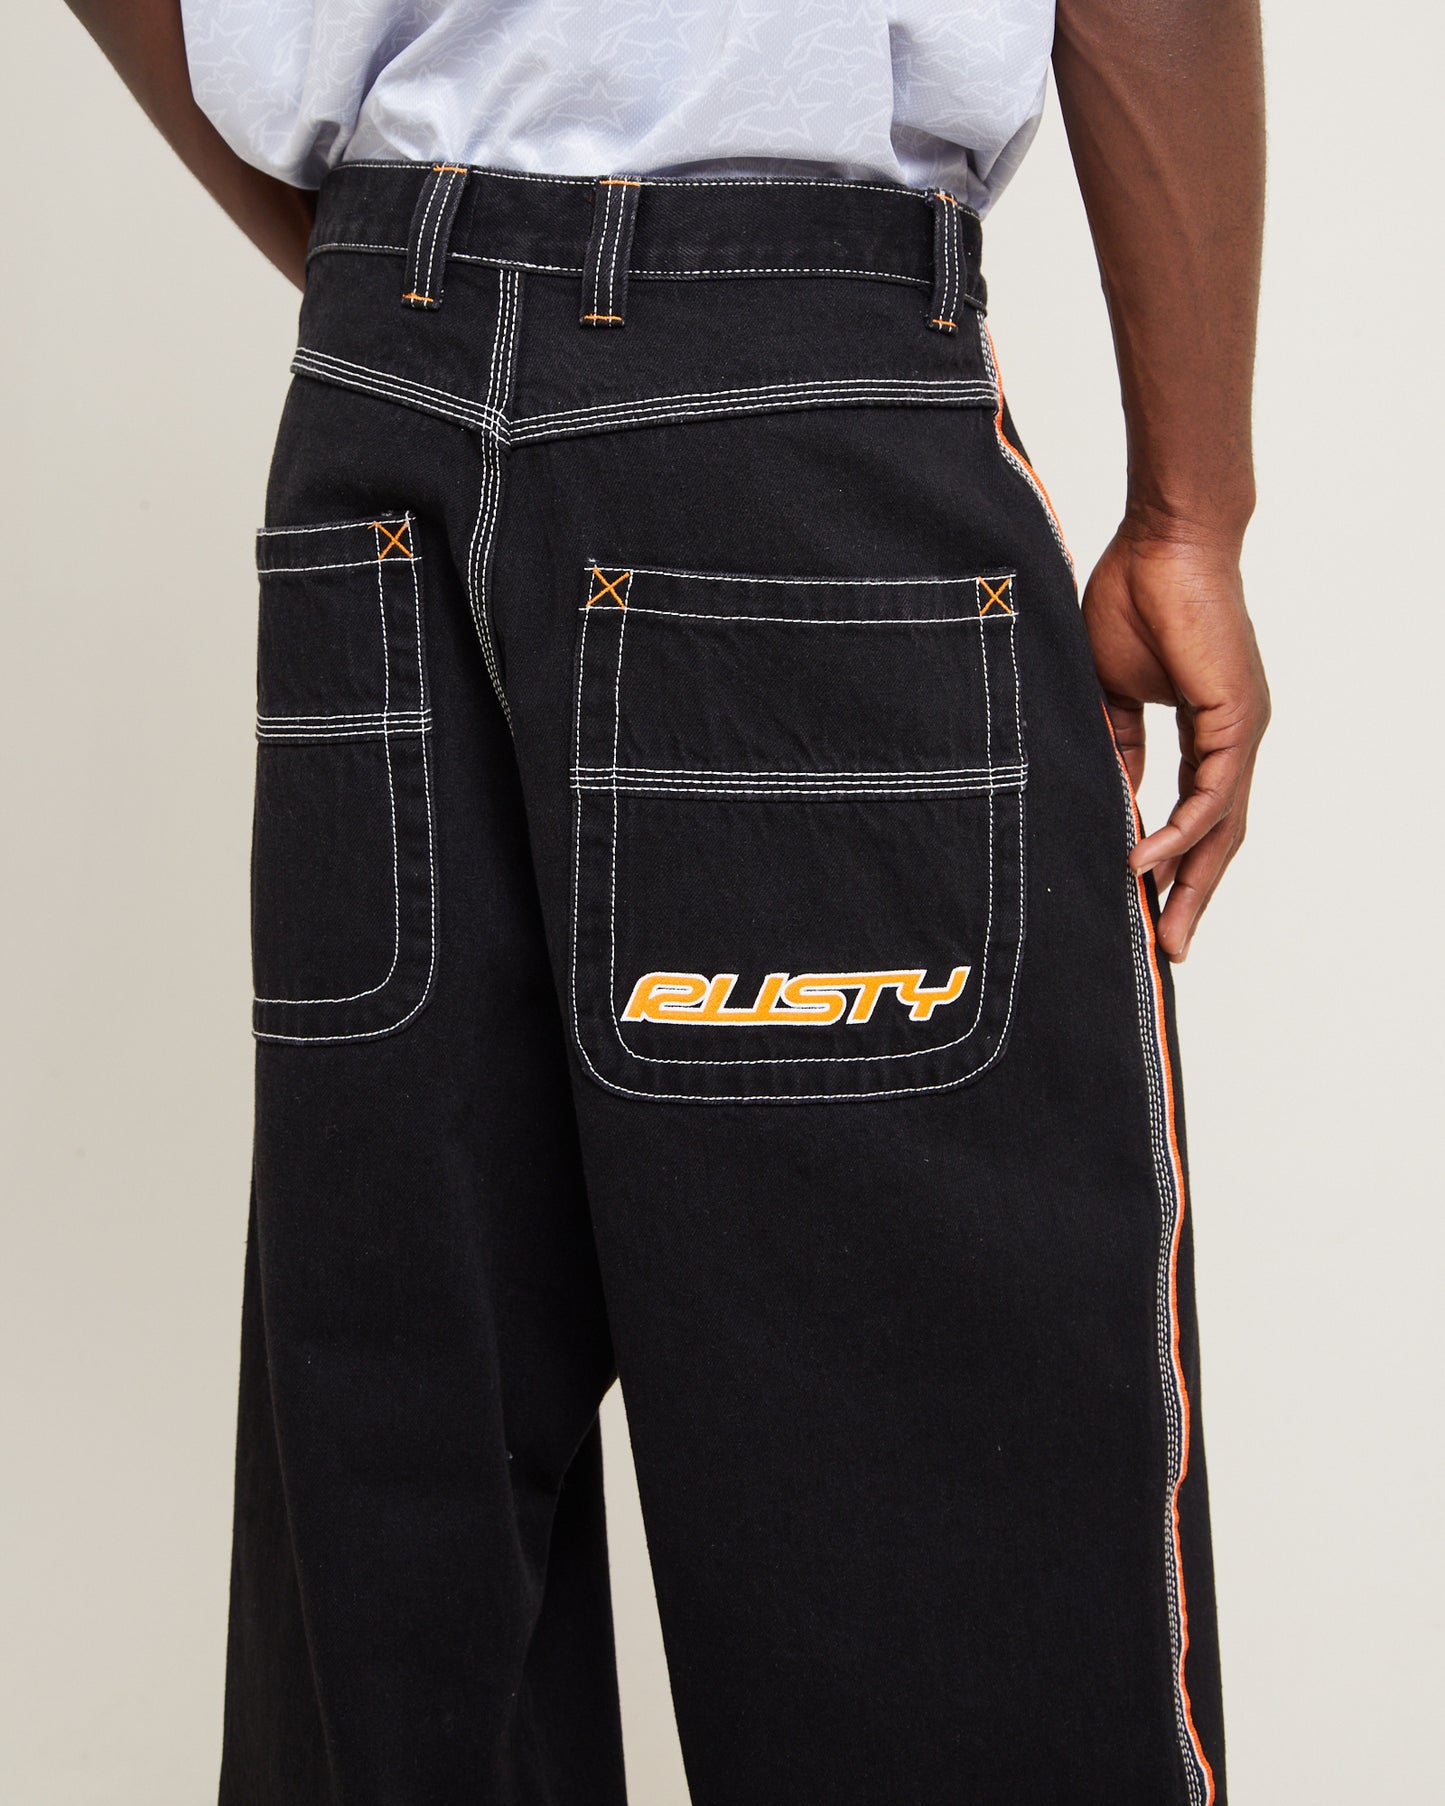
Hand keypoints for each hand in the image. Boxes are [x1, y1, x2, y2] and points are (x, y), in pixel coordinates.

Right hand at [1081, 517, 1269, 960]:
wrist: (1164, 539)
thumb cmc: (1133, 596)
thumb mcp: (1111, 689)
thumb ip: (1117, 743)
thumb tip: (1113, 794)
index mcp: (1208, 731)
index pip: (1195, 815)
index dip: (1171, 862)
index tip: (1143, 905)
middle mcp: (1233, 738)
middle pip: (1218, 838)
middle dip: (1190, 896)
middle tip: (1167, 950)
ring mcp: (1241, 730)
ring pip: (1222, 827)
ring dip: (1191, 883)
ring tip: (1164, 931)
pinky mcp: (1235, 717)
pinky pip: (1211, 795)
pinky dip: (1180, 832)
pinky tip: (1146, 861)